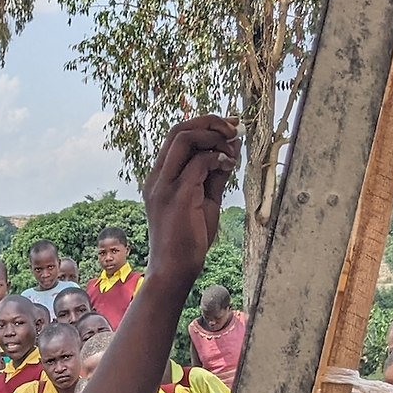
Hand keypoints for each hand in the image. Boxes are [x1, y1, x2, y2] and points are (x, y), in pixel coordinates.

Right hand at [142, 116, 239, 283]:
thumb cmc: (188, 240)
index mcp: (160, 178)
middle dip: (210, 122)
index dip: (204, 125)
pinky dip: (217, 158)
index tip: (229, 126)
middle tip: (234, 128)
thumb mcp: (205, 200)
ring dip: (213, 136)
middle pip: (178, 130)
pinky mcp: (178, 196)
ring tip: (232, 147)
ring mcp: (164, 185)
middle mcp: (157, 178)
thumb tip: (231, 147)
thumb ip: (214, 174)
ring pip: (184, 139)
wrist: (174, 271)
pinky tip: (229, 166)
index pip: (177, 137)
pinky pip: (199, 163)